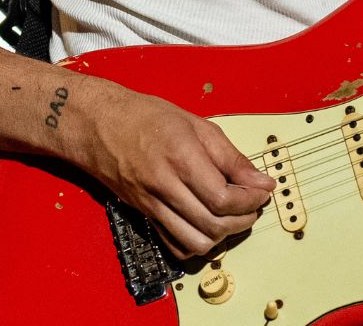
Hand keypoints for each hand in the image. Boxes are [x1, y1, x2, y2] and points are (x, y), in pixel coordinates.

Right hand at [75, 88, 276, 259]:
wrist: (99, 125)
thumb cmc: (146, 117)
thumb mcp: (197, 124)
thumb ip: (231, 157)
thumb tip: (261, 180)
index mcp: (181, 157)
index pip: (223, 197)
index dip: (251, 200)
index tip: (263, 191)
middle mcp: (165, 185)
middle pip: (213, 224)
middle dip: (243, 220)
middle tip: (253, 205)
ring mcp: (151, 204)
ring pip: (196, 242)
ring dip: (222, 235)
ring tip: (233, 216)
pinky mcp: (144, 215)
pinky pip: (174, 245)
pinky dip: (197, 243)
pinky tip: (207, 224)